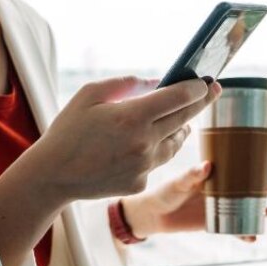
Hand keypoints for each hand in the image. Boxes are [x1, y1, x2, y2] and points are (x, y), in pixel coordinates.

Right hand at [30, 76, 221, 202]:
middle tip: (213, 91)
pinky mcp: (139, 183)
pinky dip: (154, 150)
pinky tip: (145, 144)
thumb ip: (126, 83)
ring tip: (184, 120)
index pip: (179, 97)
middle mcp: (143, 142)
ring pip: (175, 143)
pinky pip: (156, 162)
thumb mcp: (90, 94)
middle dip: (201, 102)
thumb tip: (157, 82)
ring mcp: (143, 166)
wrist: (53, 176)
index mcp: (132, 116)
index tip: (207, 81)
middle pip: (184, 118)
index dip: (197, 88)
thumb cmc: (68, 130)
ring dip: (181, 128)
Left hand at [121, 160, 266, 241]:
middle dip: (262, 197)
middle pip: (246, 193)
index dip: (256, 177)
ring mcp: (217, 208)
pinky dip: (242, 233)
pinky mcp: (212, 223)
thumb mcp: (178, 182)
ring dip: (257, 214)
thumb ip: (191, 175)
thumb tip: (207, 165)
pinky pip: (231, 228)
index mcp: (214, 177)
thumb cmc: (164, 193)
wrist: (153, 214)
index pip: (239, 175)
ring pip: (243, 210)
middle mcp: (219, 192)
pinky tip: (251, 237)